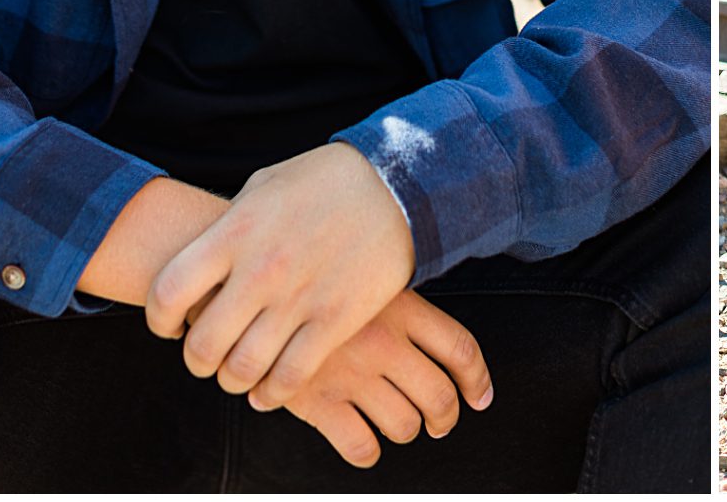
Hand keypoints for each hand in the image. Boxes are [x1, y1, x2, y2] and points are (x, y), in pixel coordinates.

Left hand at [147, 143, 415, 410]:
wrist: (397, 184)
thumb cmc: (327, 180)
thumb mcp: (265, 185)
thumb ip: (230, 226)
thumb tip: (204, 264)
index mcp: (236, 231)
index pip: (168, 291)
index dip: (158, 320)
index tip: (170, 326)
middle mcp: (261, 269)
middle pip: (202, 344)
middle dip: (197, 361)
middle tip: (206, 357)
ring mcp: (299, 298)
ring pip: (242, 369)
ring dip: (232, 380)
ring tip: (237, 373)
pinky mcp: (336, 320)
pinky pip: (290, 377)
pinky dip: (271, 394)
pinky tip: (269, 390)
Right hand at [277, 290, 493, 466]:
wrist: (247, 288)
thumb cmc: (306, 278)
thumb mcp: (361, 274)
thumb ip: (394, 301)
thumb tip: (427, 335)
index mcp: (400, 306)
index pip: (460, 348)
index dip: (477, 379)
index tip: (480, 396)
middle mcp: (383, 342)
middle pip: (438, 395)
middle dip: (445, 416)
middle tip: (440, 421)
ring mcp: (352, 374)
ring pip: (404, 424)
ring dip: (407, 431)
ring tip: (399, 425)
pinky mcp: (318, 402)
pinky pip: (361, 445)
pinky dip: (368, 452)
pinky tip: (363, 441)